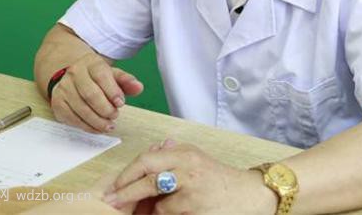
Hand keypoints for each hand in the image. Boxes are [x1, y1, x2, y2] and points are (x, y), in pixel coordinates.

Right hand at [50, 52, 143, 132]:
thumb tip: (138, 87)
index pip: (101, 75)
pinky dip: (87, 126)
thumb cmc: (97, 77)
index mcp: (90, 63)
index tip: (120, 103)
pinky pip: (73, 118)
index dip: (112, 91)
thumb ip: (126, 81)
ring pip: (81, 108)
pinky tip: (97, 127)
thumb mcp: (113, 75)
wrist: (74, 77)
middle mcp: (74, 73)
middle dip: (105, 109)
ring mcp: (64, 88)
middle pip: (90, 94)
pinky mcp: (58, 103)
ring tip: (109, 124)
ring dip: (97, 120)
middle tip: (115, 115)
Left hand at [102, 141, 277, 214]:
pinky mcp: (196, 209)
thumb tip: (148, 153)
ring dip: (151, 210)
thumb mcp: (195, 158)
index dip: (127, 174)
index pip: (147, 159)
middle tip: (112, 201)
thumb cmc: (219, 178)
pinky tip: (177, 212)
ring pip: (157, 203)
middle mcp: (188, 168)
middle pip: (146, 177)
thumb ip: (172, 155)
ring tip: (154, 210)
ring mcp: (192, 190)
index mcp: (185, 153)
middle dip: (125, 192)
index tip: (113, 185)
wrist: (249, 194)